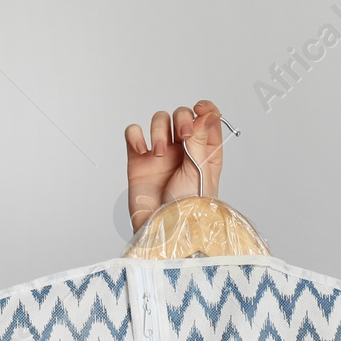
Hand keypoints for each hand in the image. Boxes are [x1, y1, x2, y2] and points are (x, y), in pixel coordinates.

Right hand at [123, 100, 227, 231]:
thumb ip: (199, 139)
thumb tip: (206, 113)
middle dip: (181, 118)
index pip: (207, 120)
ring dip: (158, 130)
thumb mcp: (200, 171)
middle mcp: (184, 150)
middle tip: (182, 136)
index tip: (201, 109)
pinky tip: (141, 150)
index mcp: (206, 152)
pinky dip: (136, 135)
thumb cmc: (189, 209)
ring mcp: (160, 154)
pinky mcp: (139, 160)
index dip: (205, 110)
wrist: (164, 231)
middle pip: (181, 115)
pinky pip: (133, 134)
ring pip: (159, 121)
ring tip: (158, 153)